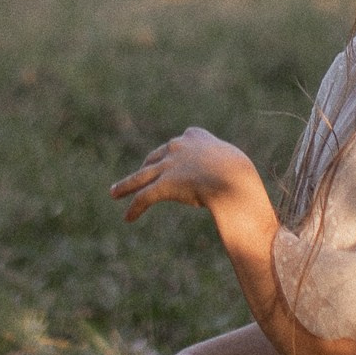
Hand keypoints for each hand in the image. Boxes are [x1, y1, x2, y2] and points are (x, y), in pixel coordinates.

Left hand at [112, 125, 262, 226]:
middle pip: (155, 158)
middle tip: (139, 175)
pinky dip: (134, 208)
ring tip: (114, 193)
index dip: (171, 154)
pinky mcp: (163, 185)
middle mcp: (177, 147)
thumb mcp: (234, 164)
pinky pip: (144, 197)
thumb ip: (224, 169)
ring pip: (141, 177)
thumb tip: (231, 184)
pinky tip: (128, 218)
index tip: (167, 159)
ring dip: (126, 186)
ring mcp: (168, 165)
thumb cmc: (241, 172)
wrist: (234, 177)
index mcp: (195, 136)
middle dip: (146, 168)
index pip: (177, 144)